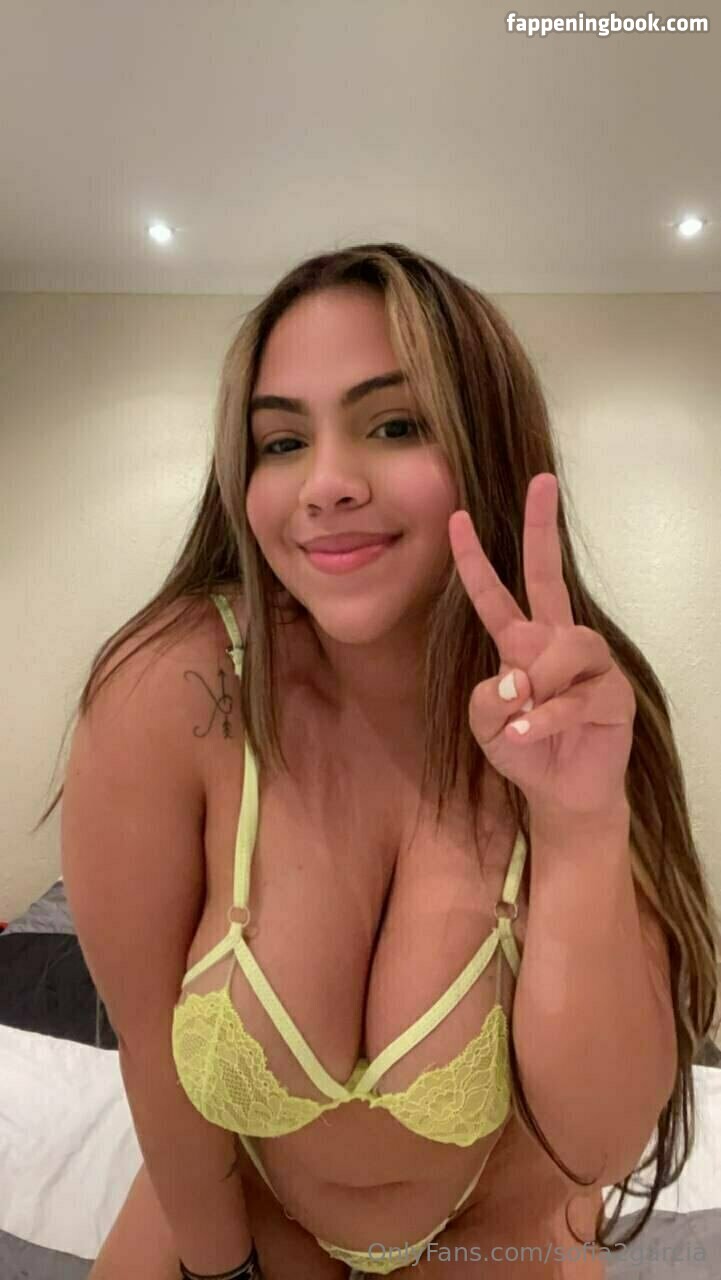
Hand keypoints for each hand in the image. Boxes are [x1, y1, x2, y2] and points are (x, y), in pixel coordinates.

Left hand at [448, 473, 634, 826]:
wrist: (561, 792)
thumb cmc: (523, 750)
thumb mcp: (486, 727)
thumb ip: (485, 701)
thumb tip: (515, 679)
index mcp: (522, 642)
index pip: (496, 594)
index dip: (474, 559)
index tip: (456, 517)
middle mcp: (557, 642)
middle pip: (549, 576)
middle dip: (543, 527)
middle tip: (541, 482)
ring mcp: (590, 664)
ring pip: (562, 648)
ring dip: (538, 683)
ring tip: (522, 717)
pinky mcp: (613, 694)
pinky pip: (576, 696)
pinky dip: (546, 718)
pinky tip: (528, 733)